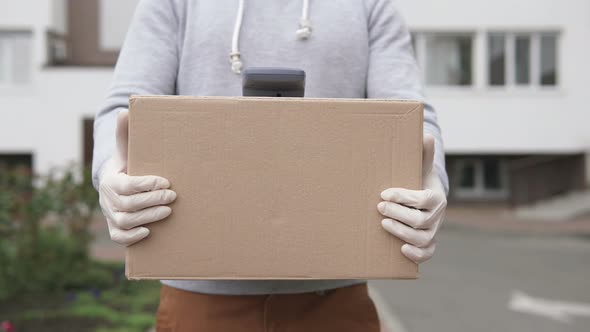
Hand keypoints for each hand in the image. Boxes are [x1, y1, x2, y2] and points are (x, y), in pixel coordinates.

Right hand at [98, 110, 176, 245]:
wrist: (116, 184)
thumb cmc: (128, 164)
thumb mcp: (127, 149)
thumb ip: (127, 133)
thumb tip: (127, 109)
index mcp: (110, 180)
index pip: (126, 185)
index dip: (146, 184)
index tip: (166, 180)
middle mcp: (107, 199)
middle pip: (127, 204)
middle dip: (151, 201)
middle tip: (173, 196)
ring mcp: (110, 215)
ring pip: (125, 221)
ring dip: (148, 217)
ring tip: (168, 211)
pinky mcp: (115, 228)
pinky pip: (118, 237)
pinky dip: (131, 237)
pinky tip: (149, 231)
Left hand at [377, 134, 446, 263]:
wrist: (427, 197)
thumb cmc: (419, 180)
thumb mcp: (421, 167)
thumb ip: (423, 154)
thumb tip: (426, 135)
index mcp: (437, 197)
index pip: (422, 200)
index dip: (403, 197)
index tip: (384, 192)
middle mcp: (437, 216)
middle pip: (419, 220)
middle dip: (397, 214)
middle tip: (379, 207)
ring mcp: (433, 231)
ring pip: (422, 238)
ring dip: (401, 233)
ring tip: (383, 224)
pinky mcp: (428, 242)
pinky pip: (428, 253)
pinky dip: (417, 254)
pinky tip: (401, 249)